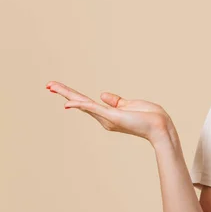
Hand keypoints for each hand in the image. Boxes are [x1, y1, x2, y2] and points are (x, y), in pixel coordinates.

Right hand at [46, 81, 174, 147]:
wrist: (161, 126)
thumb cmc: (149, 117)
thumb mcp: (130, 104)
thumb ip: (115, 101)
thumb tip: (102, 94)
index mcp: (109, 114)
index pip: (87, 103)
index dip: (73, 96)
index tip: (59, 88)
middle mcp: (105, 118)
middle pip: (80, 103)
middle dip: (64, 93)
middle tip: (48, 85)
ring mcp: (107, 118)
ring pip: (83, 104)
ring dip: (67, 94)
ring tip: (51, 86)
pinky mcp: (112, 116)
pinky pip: (93, 109)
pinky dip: (80, 105)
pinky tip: (68, 103)